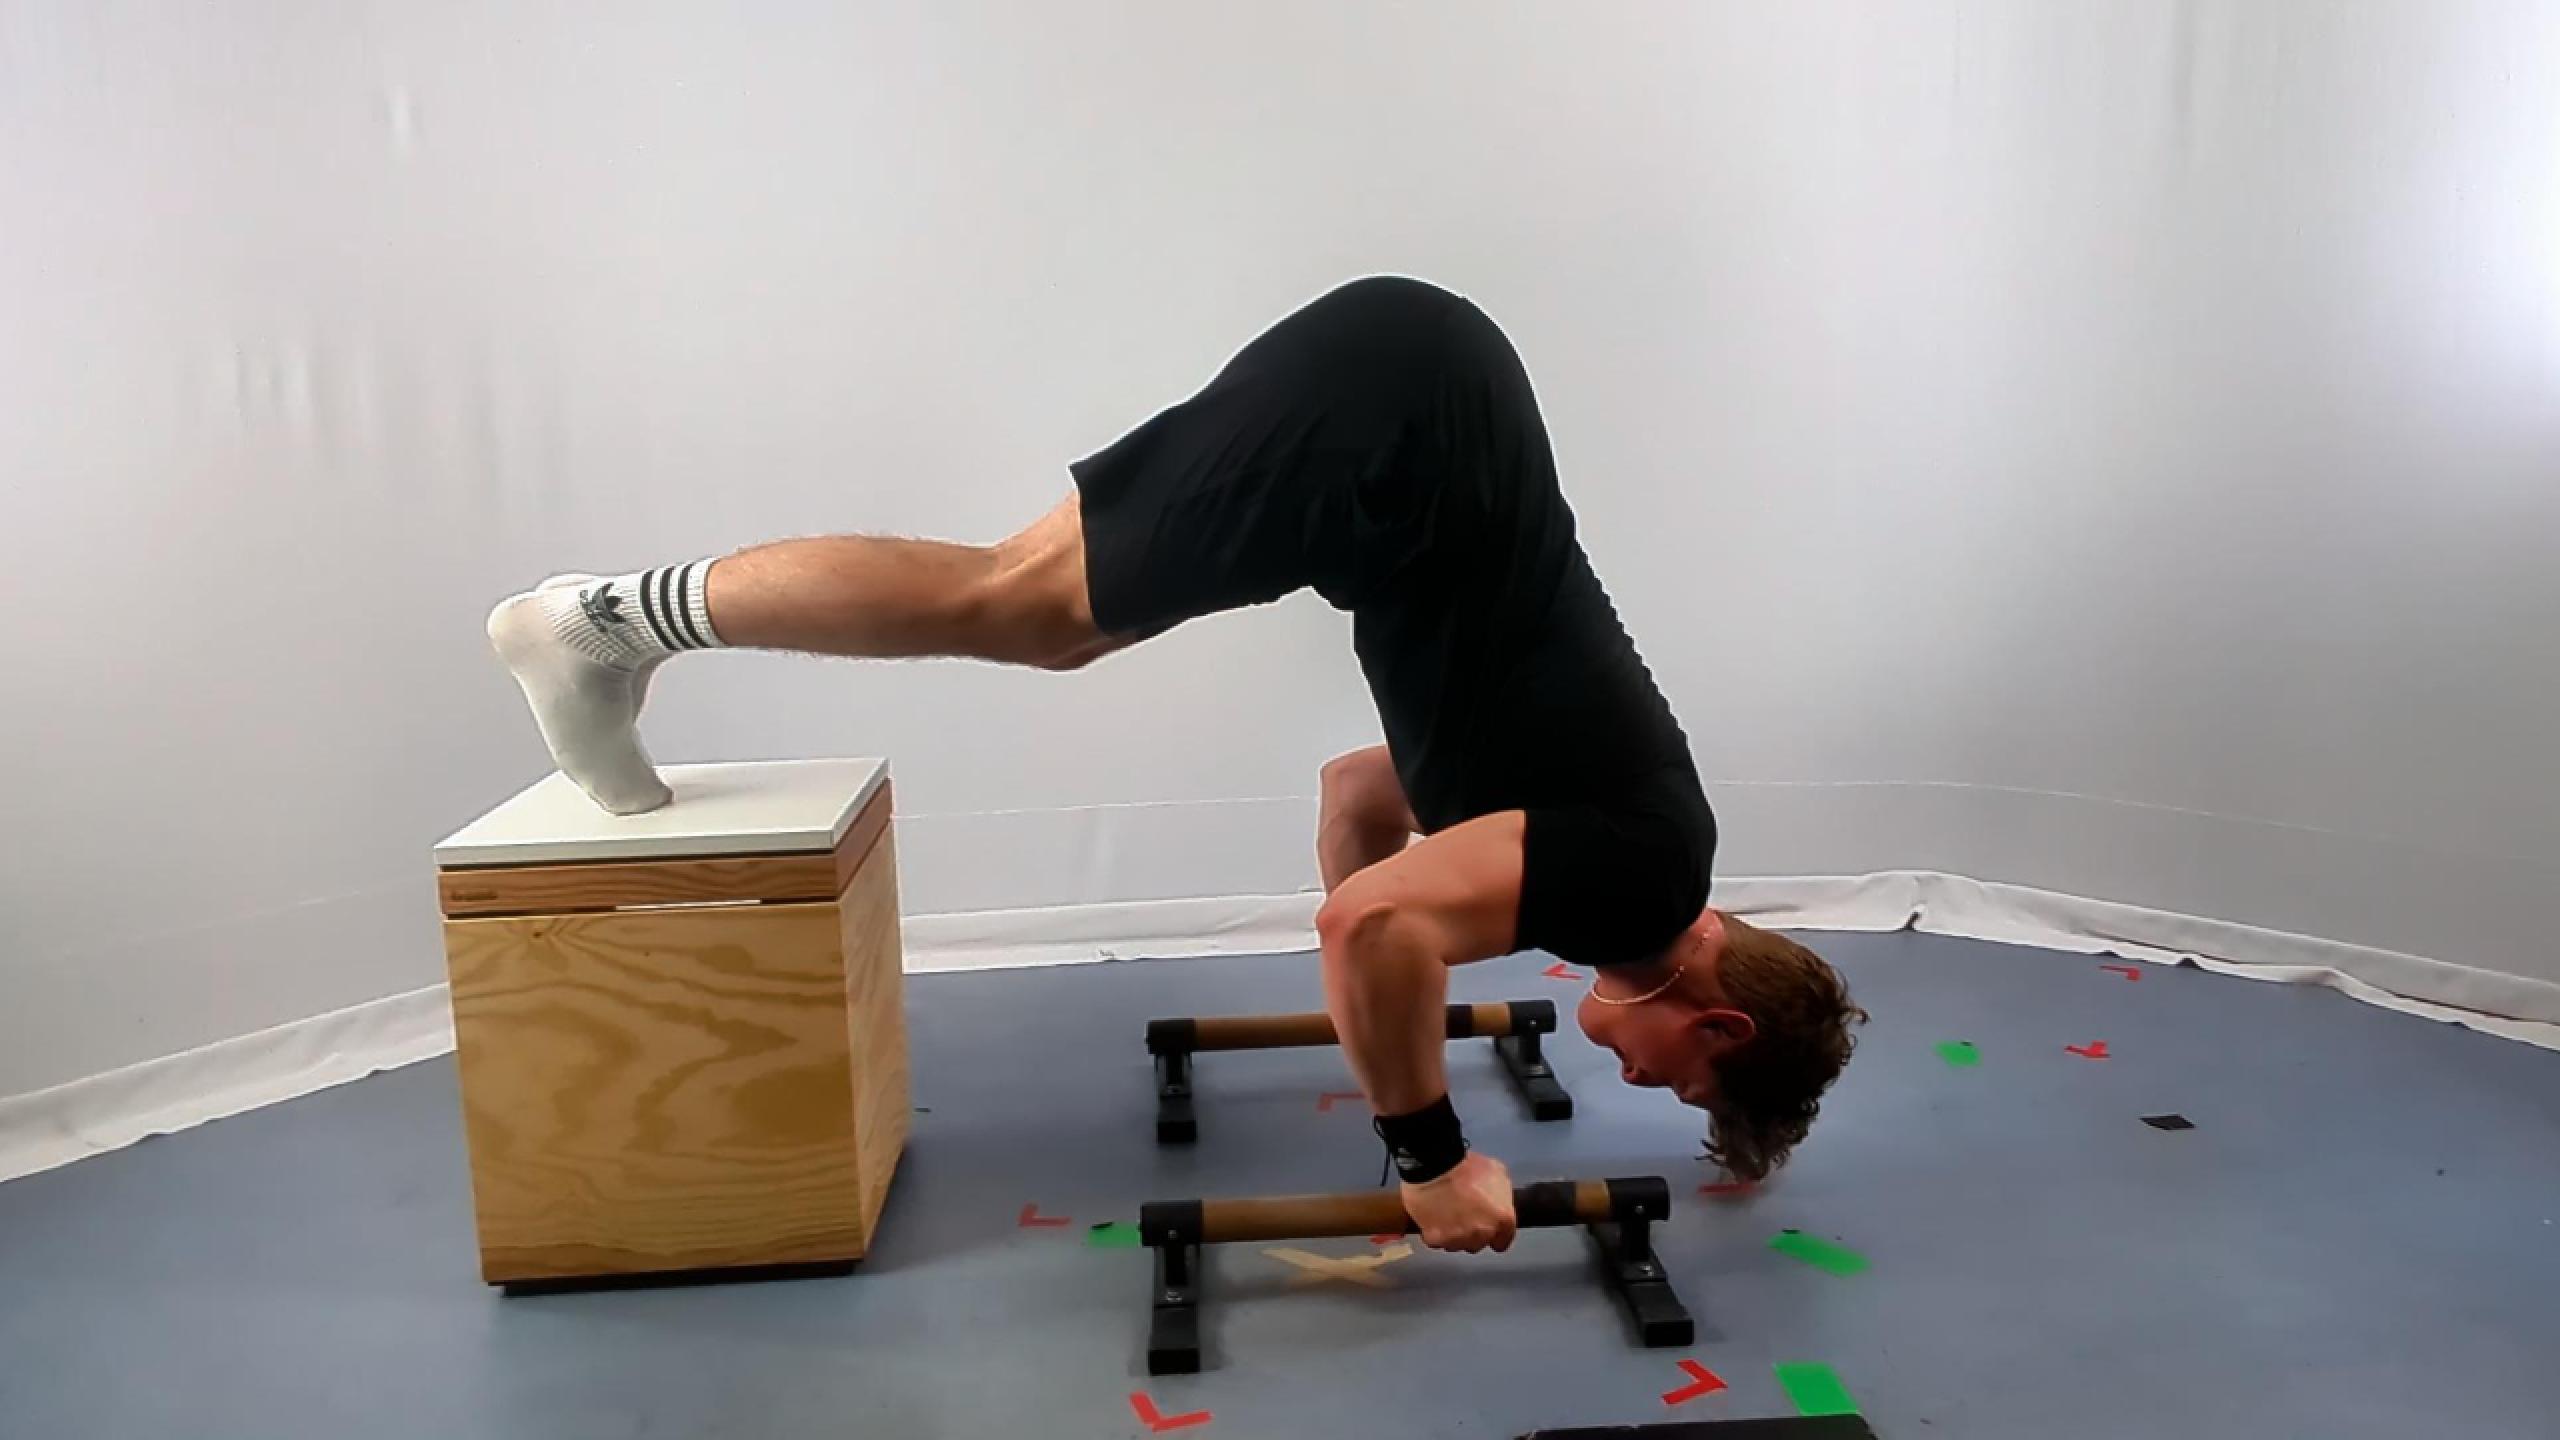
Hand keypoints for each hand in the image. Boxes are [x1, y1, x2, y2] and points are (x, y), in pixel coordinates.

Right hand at [1401, 1151, 1515, 1253]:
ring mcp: (1459, 1240)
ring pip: (1458, 1245)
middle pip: (1479, 1243)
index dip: (1496, 1234)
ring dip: (1455, 1235)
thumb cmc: (1467, 1165)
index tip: (1487, 1226)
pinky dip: (1435, 1233)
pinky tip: (1433, 1219)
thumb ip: (1501, 1193)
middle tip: (1465, 1215)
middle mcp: (1483, 1234)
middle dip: (1474, 1233)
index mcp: (1502, 1218)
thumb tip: (1497, 1201)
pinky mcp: (1436, 1240)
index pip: (1503, 1240)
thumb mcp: (1495, 1171)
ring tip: (1447, 1217)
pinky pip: (1437, 1242)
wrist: (1433, 1166)